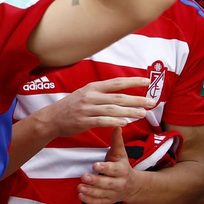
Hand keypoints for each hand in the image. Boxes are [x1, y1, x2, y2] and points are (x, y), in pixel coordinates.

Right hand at [33, 77, 152, 139]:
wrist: (51, 118)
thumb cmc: (71, 106)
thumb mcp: (84, 93)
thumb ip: (101, 93)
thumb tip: (120, 94)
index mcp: (92, 88)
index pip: (116, 83)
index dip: (132, 81)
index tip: (147, 80)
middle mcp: (90, 97)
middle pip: (118, 97)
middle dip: (137, 99)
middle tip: (151, 101)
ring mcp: (87, 109)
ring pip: (113, 109)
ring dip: (130, 111)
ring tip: (143, 113)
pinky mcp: (84, 121)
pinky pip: (102, 121)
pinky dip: (114, 121)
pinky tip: (125, 122)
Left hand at [78, 128, 142, 203]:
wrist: (132, 185)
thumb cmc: (121, 165)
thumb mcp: (120, 153)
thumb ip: (117, 141)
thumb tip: (117, 125)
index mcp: (122, 170)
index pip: (113, 169)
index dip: (104, 167)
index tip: (94, 165)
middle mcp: (119, 183)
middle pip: (107, 183)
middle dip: (95, 181)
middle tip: (83, 177)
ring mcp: (113, 193)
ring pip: (102, 194)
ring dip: (90, 191)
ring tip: (79, 187)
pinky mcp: (108, 200)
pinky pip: (99, 202)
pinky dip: (90, 200)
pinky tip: (80, 195)